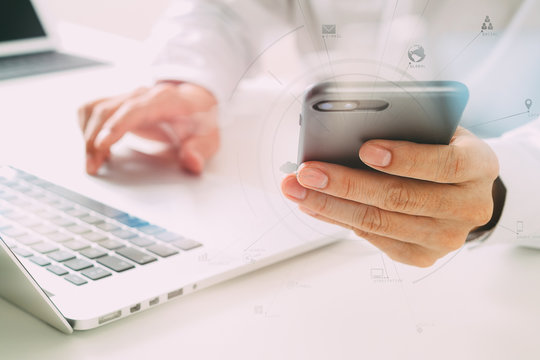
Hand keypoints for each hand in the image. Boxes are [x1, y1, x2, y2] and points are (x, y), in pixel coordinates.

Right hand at [78, 82, 218, 174]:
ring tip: (93, 163)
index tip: (102, 145)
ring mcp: (126, 96)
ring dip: (87, 136)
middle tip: (92, 167)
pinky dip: (86, 129)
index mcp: (165, 100)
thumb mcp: (209, 138)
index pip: (135, 109)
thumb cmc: (199, 121)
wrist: (194, 102)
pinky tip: (97, 149)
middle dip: (94, 139)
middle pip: (107, 110)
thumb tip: (192, 161)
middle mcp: (141, 95)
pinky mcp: (116, 102)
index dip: (117, 125)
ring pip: (94, 109)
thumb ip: (201, 150)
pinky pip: (90, 110)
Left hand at [281, 127, 498, 266]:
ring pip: (380, 223)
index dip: (405, 158)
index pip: (445, 164)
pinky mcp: (423, 256)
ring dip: (331, 206)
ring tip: (298, 190)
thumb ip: (406, 131)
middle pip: (400, 199)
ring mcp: (446, 238)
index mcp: (478, 166)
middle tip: (306, 172)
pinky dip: (339, 220)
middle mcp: (468, 207)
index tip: (364, 149)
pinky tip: (315, 205)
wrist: (464, 192)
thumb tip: (344, 138)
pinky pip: (374, 240)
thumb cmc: (441, 152)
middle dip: (346, 184)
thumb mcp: (437, 132)